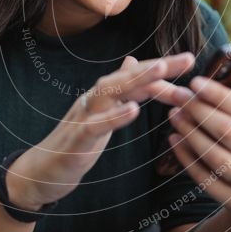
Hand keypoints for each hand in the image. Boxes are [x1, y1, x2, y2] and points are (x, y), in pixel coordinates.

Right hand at [7, 52, 195, 209]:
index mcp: (103, 97)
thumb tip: (132, 62)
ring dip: (137, 80)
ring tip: (162, 69)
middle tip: (188, 58)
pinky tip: (134, 110)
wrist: (40, 173)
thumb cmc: (74, 144)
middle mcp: (94, 100)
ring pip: (111, 92)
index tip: (190, 60)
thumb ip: (119, 91)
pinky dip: (115, 116)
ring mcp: (83, 117)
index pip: (135, 77)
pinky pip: (96, 125)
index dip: (162, 68)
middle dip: (158, 67)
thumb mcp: (101, 115)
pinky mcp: (76, 139)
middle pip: (127, 77)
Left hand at [166, 61, 230, 227]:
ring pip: (216, 157)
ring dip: (191, 133)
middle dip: (200, 111)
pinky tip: (174, 139)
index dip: (220, 96)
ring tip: (173, 113)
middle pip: (229, 132)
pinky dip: (187, 158)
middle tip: (178, 95)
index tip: (196, 81)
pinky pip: (205, 178)